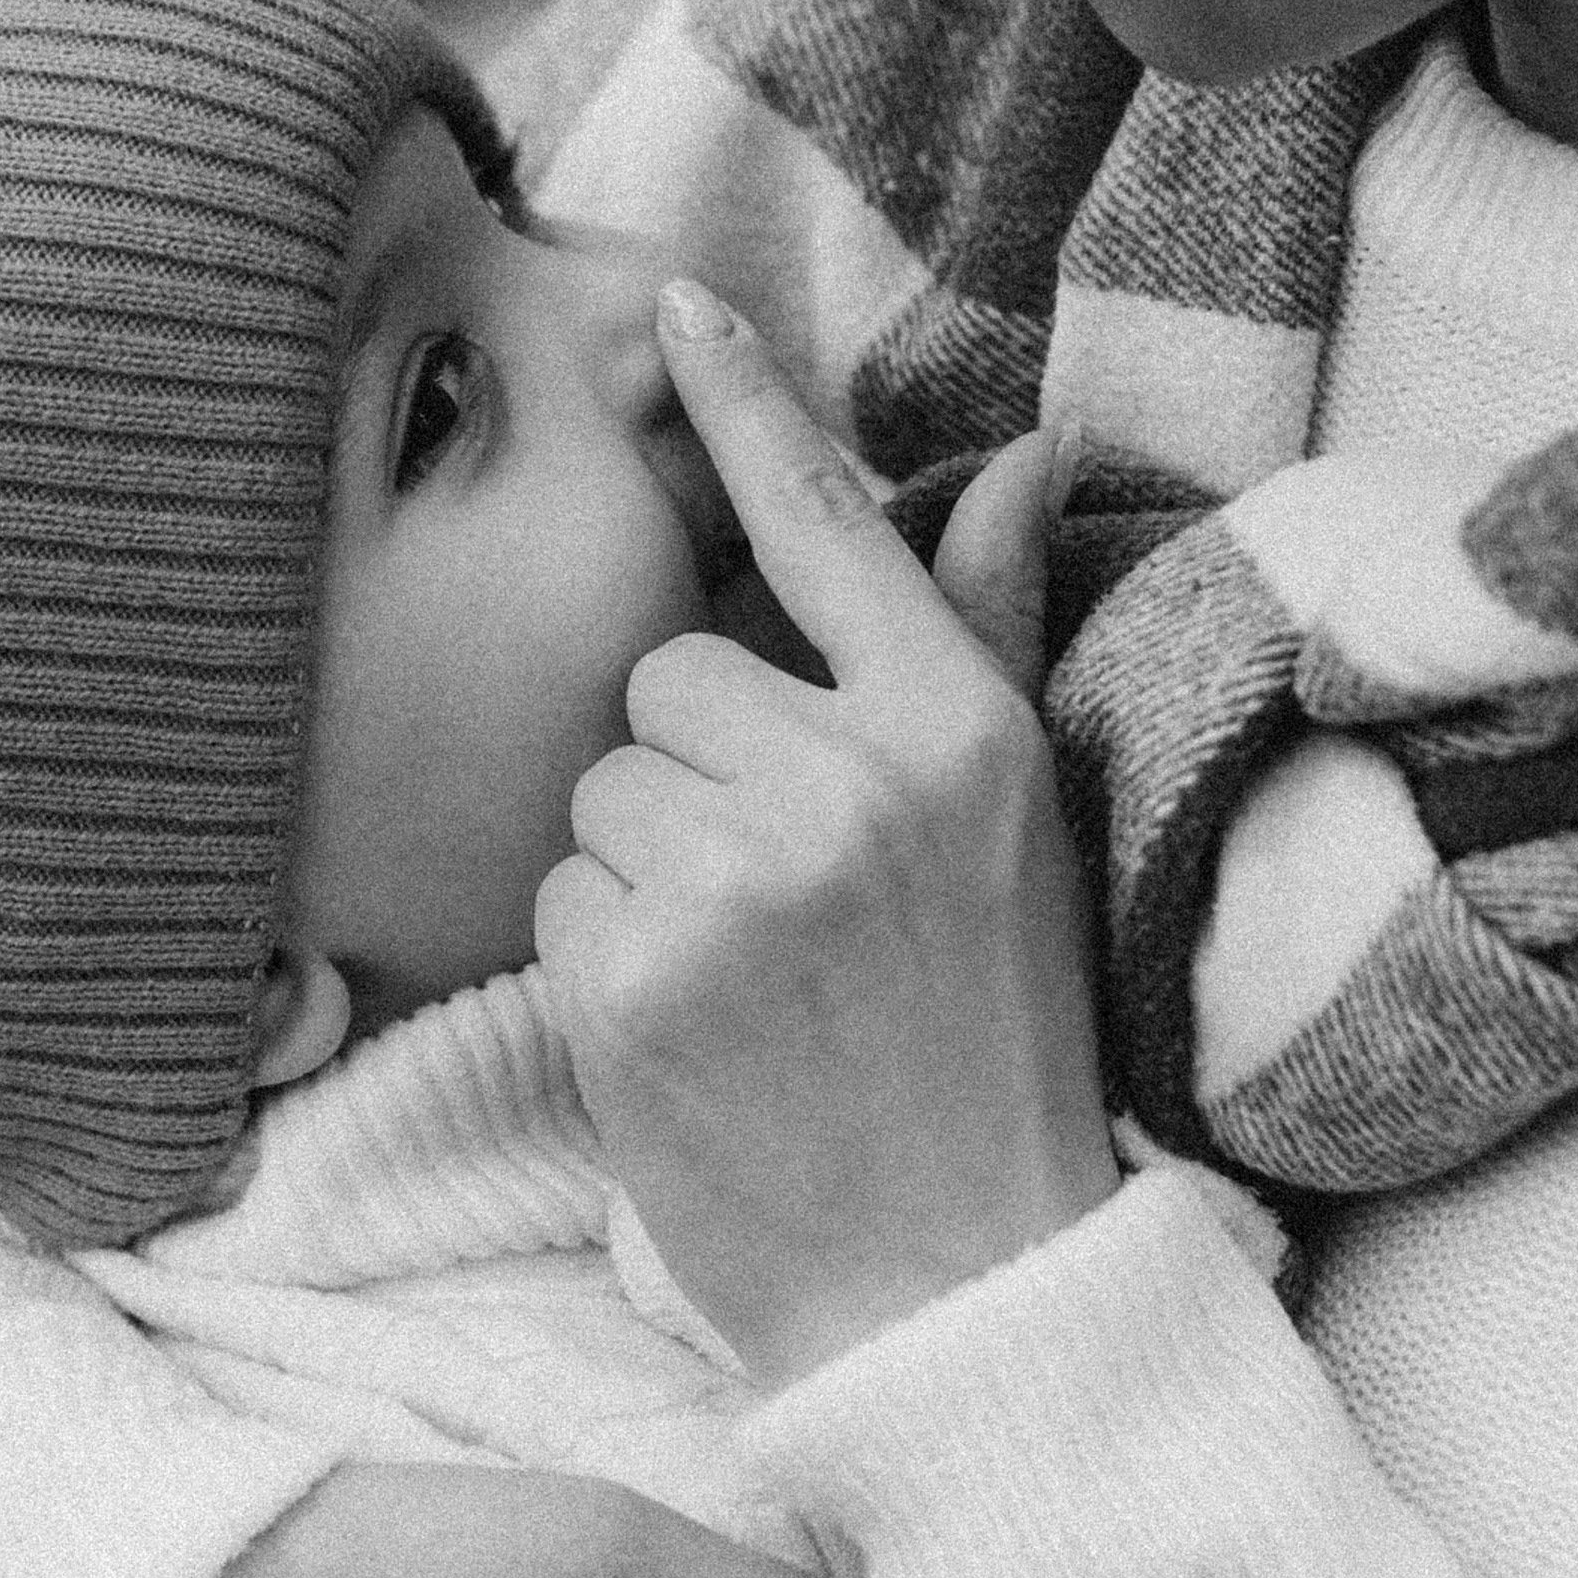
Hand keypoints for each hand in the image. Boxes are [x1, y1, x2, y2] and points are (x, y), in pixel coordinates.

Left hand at [540, 291, 1115, 1386]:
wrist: (957, 1280)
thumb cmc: (992, 1043)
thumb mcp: (1019, 827)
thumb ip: (984, 634)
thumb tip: (1011, 458)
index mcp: (960, 729)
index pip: (828, 526)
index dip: (745, 405)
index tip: (670, 297)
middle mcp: (853, 779)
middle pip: (673, 672)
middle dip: (698, 769)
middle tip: (790, 900)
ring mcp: (739, 876)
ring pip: (604, 785)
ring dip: (645, 870)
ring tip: (752, 977)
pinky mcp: (634, 973)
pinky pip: (559, 895)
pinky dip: (602, 962)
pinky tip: (696, 1035)